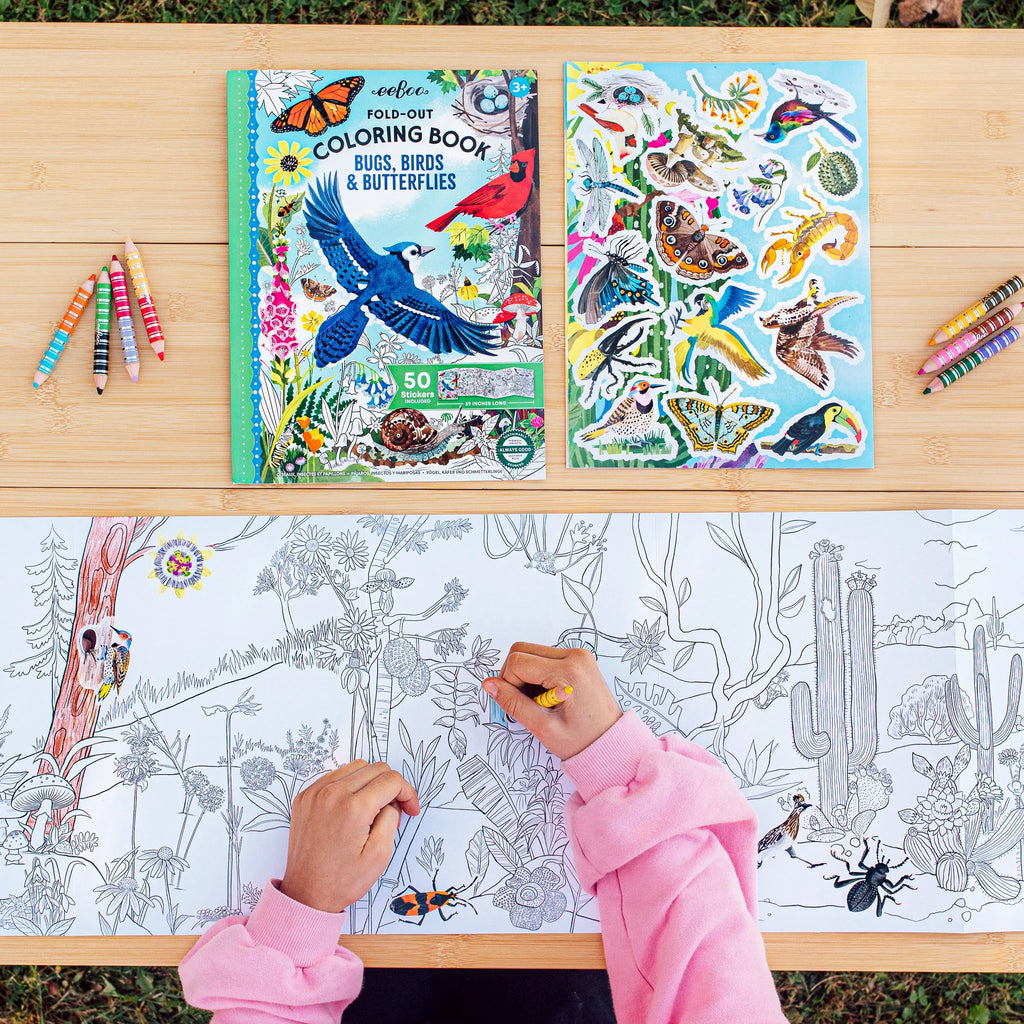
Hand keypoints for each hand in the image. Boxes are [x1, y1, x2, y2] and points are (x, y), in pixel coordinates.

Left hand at [280, 760, 419, 912]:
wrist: (305, 894)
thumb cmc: (341, 881)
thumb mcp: (379, 855)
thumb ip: (391, 819)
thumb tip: (391, 801)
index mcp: (353, 808)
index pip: (392, 780)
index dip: (407, 793)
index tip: (410, 809)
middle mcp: (332, 794)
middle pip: (376, 768)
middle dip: (391, 787)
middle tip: (394, 811)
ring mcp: (315, 793)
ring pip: (356, 767)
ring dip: (370, 782)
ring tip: (371, 809)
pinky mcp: (305, 796)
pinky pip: (335, 776)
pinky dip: (349, 785)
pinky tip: (352, 806)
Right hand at [482, 643, 621, 759]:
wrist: (613, 744)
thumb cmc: (583, 741)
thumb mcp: (543, 728)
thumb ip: (513, 704)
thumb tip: (489, 685)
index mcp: (568, 671)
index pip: (517, 662)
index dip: (508, 684)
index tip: (517, 706)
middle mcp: (575, 655)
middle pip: (522, 651)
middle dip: (514, 677)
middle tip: (526, 705)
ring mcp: (578, 655)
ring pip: (531, 654)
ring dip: (526, 677)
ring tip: (540, 704)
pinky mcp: (578, 660)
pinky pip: (544, 658)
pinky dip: (537, 676)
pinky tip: (547, 697)